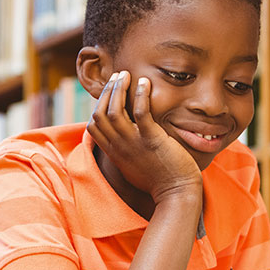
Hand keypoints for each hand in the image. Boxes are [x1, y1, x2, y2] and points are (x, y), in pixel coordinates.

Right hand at [87, 71, 201, 204]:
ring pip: (115, 111)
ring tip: (126, 75)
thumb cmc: (158, 180)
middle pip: (100, 114)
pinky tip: (145, 83)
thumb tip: (122, 138)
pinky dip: (141, 95)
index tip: (110, 93)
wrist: (175, 194)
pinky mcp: (151, 140)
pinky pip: (141, 113)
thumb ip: (124, 151)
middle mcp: (119, 147)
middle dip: (107, 91)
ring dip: (118, 89)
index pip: (93, 125)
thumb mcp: (132, 165)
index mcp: (114, 152)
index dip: (98, 105)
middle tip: (118, 76)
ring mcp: (133, 144)